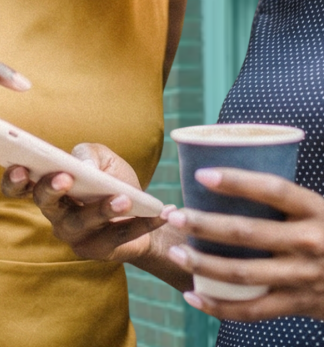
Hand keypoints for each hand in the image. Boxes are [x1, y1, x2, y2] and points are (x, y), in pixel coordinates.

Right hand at [2, 142, 167, 262]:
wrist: (141, 209)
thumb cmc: (111, 178)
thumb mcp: (101, 157)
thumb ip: (88, 154)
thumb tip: (83, 167)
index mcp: (47, 186)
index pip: (17, 186)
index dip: (13, 179)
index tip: (19, 167)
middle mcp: (54, 212)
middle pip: (45, 202)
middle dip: (52, 189)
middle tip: (66, 177)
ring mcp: (74, 234)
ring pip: (81, 222)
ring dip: (102, 209)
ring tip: (123, 198)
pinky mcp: (98, 250)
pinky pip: (117, 237)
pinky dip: (140, 224)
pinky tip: (158, 213)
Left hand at [166, 168, 323, 320]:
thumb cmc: (323, 230)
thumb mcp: (312, 207)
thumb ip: (276, 197)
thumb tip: (213, 175)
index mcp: (314, 209)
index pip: (273, 189)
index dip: (237, 181)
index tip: (201, 175)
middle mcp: (310, 242)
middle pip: (249, 233)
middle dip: (205, 225)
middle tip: (176, 215)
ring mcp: (304, 276)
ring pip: (244, 274)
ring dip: (204, 264)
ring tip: (176, 252)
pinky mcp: (297, 304)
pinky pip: (253, 310)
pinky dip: (219, 306)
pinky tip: (192, 296)